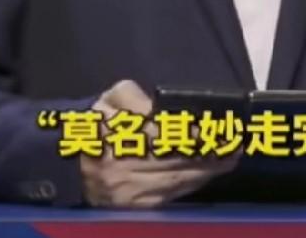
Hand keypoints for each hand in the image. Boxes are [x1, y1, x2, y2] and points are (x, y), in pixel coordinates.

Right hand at [80, 79, 238, 207]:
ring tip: (229, 160)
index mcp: (113, 129)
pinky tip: (207, 176)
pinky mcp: (129, 207)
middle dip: (207, 154)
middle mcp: (117, 162)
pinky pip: (167, 197)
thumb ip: (138, 99)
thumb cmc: (100, 119)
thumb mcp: (113, 97)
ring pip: (174, 179)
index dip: (193, 135)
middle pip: (173, 159)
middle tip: (235, 147)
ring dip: (205, 171)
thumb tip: (164, 112)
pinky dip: (190, 185)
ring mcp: (124, 189)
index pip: (163, 134)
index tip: (219, 131)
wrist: (70, 157)